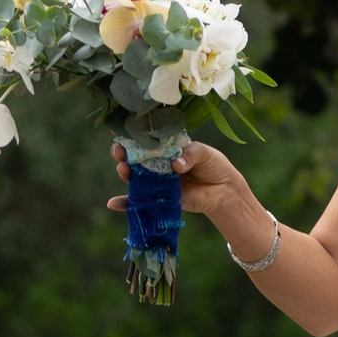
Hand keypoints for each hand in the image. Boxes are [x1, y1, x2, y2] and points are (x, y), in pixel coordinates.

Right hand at [105, 138, 248, 222]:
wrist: (224, 190)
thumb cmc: (213, 165)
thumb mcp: (204, 153)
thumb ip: (190, 155)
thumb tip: (176, 165)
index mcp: (167, 148)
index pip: (147, 140)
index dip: (133, 137)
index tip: (123, 133)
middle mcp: (158, 164)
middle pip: (135, 158)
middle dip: (123, 154)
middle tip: (119, 152)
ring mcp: (157, 181)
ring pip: (135, 177)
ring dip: (125, 173)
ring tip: (122, 169)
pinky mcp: (159, 198)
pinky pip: (140, 200)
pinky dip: (125, 203)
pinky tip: (113, 203)